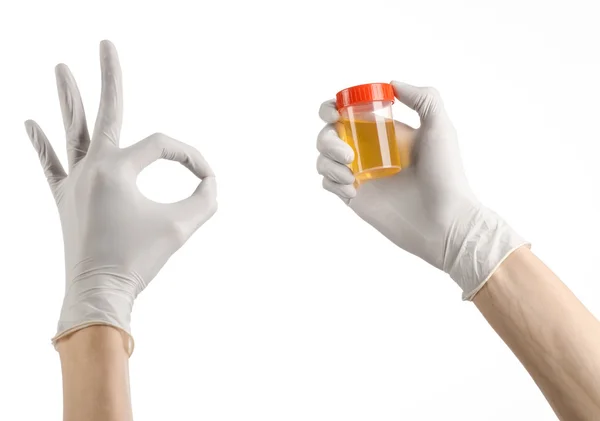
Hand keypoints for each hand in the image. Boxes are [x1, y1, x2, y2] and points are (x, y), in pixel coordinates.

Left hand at [26, 40, 216, 352]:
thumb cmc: (139, 259)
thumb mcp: (183, 226)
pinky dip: (41, 144)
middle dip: (108, 76)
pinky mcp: (64, 198)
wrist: (98, 291)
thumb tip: (210, 179)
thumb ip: (206, 197)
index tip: (206, 180)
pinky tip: (28, 122)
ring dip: (67, 98)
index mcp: (117, 168)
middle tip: (104, 42)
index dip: (190, 157)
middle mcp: (90, 166)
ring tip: (59, 66)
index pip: (163, 146)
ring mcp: (73, 181)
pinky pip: (50, 165)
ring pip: (70, 131)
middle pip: (103, 112)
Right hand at [316, 81, 526, 298]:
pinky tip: (353, 191)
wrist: (444, 221)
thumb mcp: (441, 129)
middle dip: (327, 139)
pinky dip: (332, 183)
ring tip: (350, 176)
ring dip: (328, 162)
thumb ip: (424, 99)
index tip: (335, 114)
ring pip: (323, 158)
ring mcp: (359, 173)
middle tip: (347, 154)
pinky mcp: (354, 197)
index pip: (348, 110)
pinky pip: (328, 183)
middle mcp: (368, 149)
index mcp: (383, 130)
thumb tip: (392, 83)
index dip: (332, 107)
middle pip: (328, 133)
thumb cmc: (446, 175)